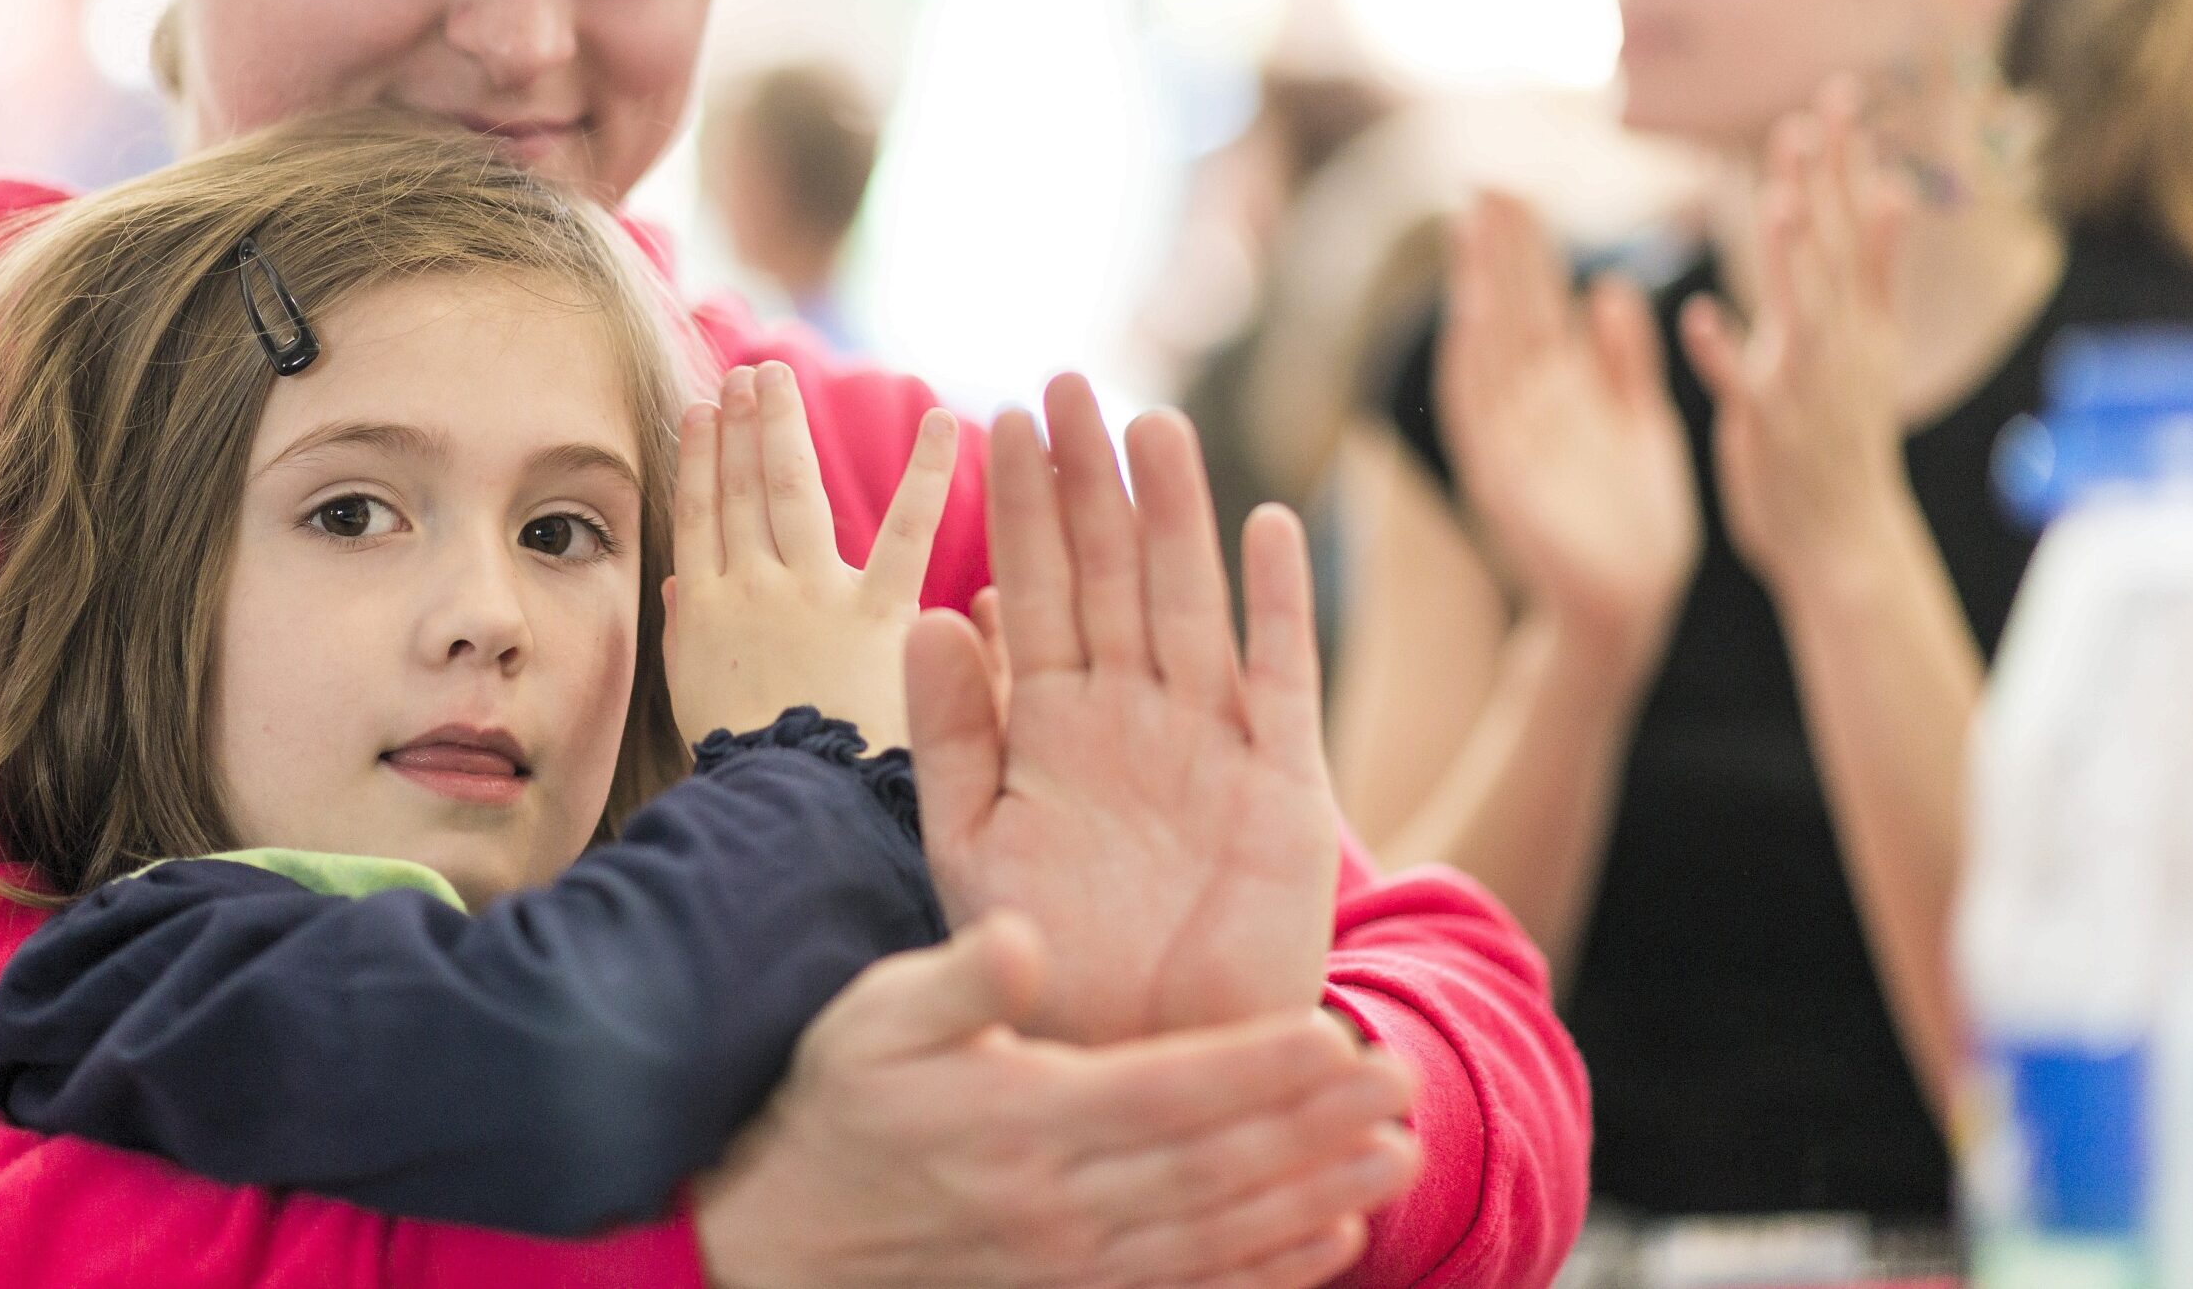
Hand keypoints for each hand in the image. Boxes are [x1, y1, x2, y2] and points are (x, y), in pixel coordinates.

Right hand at [666, 362, 955, 751]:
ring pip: (792, 492)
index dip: (699, 460)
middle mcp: (751, 590)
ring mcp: (811, 594)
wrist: (789, 804)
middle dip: (741, 427)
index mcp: (704, 614)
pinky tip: (944, 423)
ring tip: (778, 376)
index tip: (700, 411)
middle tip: (745, 375)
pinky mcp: (875, 613)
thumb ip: (686, 636)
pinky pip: (907, 533)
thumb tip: (676, 584)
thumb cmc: (746, 769)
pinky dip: (928, 475)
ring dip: (782, 428)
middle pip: (741, 492)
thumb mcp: (692, 702)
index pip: (698, 519)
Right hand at [693, 912, 1418, 1288]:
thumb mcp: (875, 1016)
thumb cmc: (841, 1100)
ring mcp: (1074, 1261)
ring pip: (1222, 1230)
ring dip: (1317, 1196)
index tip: (1338, 1036)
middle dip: (1318, 1126)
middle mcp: (1062, 1201)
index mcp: (1023, 1116)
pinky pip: (1194, 1288)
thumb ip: (956, 977)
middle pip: (1217, 1163)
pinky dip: (1271, 1270)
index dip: (1259, 1067)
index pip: (1168, 1089)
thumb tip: (1021, 938)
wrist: (790, 1233)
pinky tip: (1333, 1244)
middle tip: (1402, 1084)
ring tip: (1396, 1158)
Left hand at [907, 374, 1338, 1042]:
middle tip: (1067, 383)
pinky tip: (1267, 526)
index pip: (1032, 592)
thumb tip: (929, 614)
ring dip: (1175, 517)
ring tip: (1154, 426)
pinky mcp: (1282, 788)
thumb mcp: (971, 844)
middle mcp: (1130, 716)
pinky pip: (1279, 679)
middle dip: (1089, 484)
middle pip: (1112, 575)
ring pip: (1190, 603)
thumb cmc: (1049, 966)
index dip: (1019, 510)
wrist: (1141, 1067)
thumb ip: (950, 734)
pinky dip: (1276, 608)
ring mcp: (1209, 743)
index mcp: (1050, 725)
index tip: (996, 421)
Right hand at [1438, 190, 1698, 675]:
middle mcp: (1531, 409)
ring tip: (1474, 228)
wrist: (1632, 608)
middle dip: (1498, 251)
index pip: (1541, 306)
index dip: (1528, 252)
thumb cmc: (1638, 527)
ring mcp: (1512, 442)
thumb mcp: (1642, 429)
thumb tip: (1611, 290)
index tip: (1519, 193)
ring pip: (1490, 351)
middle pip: (1509, 314)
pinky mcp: (1505, 482)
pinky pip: (1481, 415)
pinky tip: (1472, 319)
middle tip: (1486, 182)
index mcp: (1567, 393)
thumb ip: (1625, 364)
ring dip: (1480, 290)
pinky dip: (1473, 366)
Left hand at [1681, 93, 1915, 598]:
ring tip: (1775, 201)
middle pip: (1827, 251)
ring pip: (1797, 308)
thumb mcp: (1874, 343)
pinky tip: (1698, 317)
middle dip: (1817, 186)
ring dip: (1787, 257)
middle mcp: (1840, 341)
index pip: (1855, 223)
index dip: (1849, 161)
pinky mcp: (1766, 424)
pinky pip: (1740, 384)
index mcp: (1861, 318)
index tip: (1843, 94)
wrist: (1844, 534)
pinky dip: (1723, 351)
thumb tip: (1892, 188)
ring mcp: (1805, 381)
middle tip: (1804, 119)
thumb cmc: (1845, 431)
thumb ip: (1877, 267)